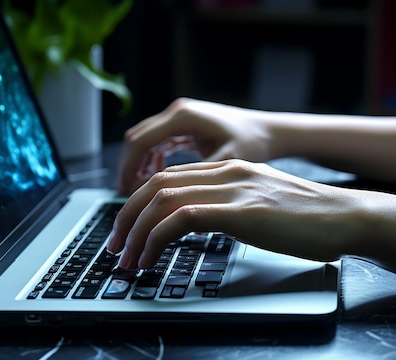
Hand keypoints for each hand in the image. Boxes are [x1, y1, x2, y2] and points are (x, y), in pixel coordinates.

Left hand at [107, 159, 356, 268]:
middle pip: (155, 185)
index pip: (168, 178)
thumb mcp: (261, 204)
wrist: (348, 217)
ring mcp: (234, 189)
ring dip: (136, 232)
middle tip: (116, 247)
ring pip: (162, 200)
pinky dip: (157, 239)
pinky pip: (182, 218)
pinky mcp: (242, 211)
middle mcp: (227, 172)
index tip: (127, 231)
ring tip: (127, 259)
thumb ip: (229, 206)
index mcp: (229, 168)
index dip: (138, 204)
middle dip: (126, 218)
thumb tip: (197, 223)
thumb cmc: (309, 219)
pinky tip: (151, 258)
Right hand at [117, 98, 272, 194]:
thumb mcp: (225, 163)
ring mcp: (181, 119)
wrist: (271, 131)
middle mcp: (178, 113)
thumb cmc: (254, 143)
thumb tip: (174, 210)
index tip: (124, 192)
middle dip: (129, 168)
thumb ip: (197, 182)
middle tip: (126, 197)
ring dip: (139, 166)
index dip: (128, 168)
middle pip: (137, 140)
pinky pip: (160, 144)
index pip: (140, 141)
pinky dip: (153, 162)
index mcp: (183, 118)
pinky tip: (156, 181)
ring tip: (138, 193)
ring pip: (146, 142)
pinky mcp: (186, 127)